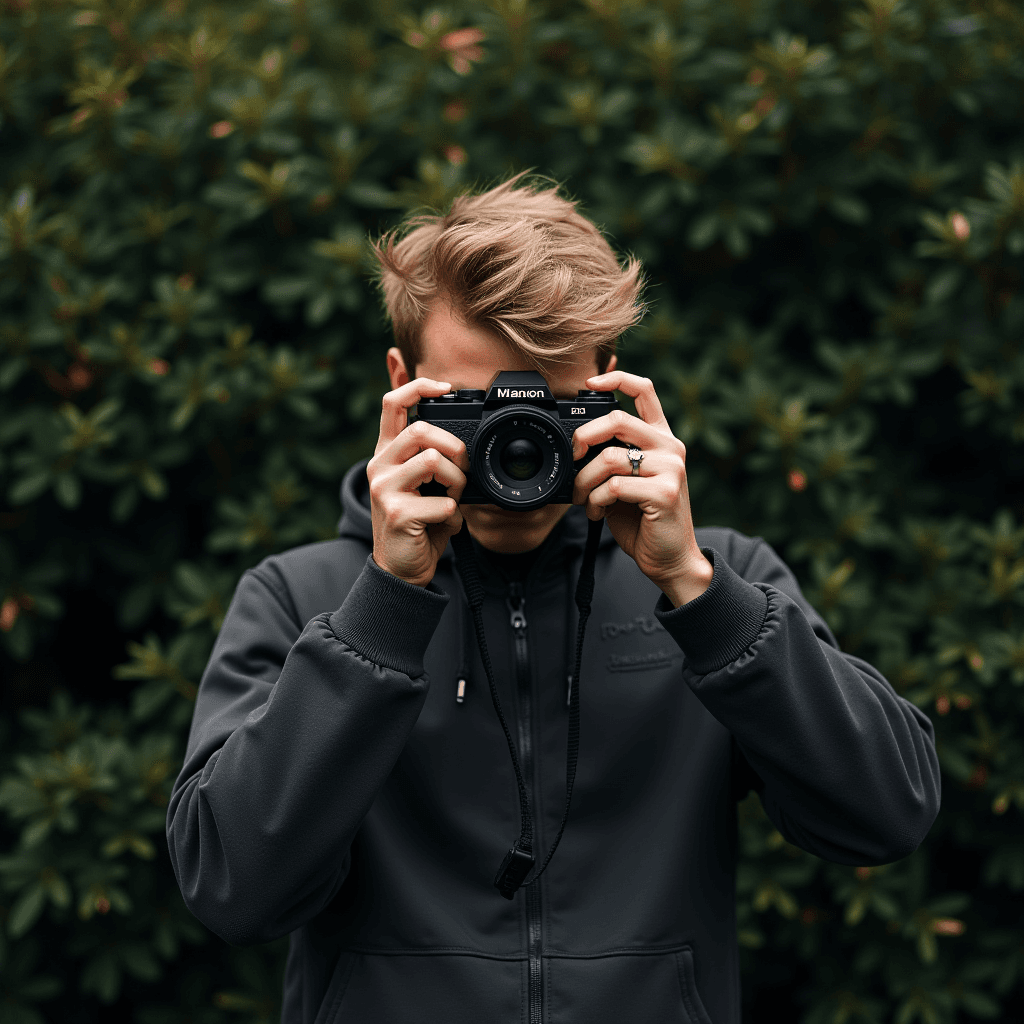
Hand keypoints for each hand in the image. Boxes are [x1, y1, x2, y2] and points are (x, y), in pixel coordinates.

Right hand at [367, 378, 468, 586]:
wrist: (401, 571)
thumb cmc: (418, 525)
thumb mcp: (422, 485)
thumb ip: (432, 459)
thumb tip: (464, 443)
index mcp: (386, 453)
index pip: (392, 403)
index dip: (419, 387)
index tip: (445, 387)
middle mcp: (379, 466)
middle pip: (421, 431)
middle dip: (454, 448)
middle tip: (462, 471)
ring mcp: (384, 489)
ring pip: (434, 461)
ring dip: (457, 482)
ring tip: (454, 500)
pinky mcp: (397, 513)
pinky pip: (443, 502)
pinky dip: (454, 516)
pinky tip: (446, 525)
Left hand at [571, 371, 712, 606]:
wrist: (670, 559)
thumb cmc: (643, 520)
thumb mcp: (625, 481)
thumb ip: (612, 457)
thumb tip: (575, 444)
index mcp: (661, 438)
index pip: (644, 390)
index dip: (616, 378)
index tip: (589, 383)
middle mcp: (670, 447)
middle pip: (617, 420)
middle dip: (583, 438)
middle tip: (572, 460)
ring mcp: (671, 468)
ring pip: (610, 458)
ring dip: (584, 481)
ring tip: (583, 498)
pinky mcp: (665, 492)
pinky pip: (614, 486)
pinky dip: (595, 501)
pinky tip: (596, 512)